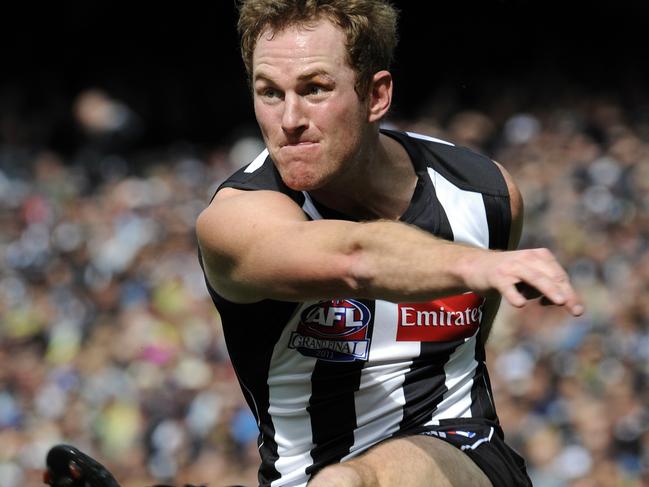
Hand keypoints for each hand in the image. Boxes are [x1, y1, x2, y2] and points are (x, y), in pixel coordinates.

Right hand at [462, 247, 583, 315]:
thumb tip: (566, 302)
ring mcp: (512, 267)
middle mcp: (528, 258)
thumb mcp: (530, 276)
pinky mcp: (497, 276)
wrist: (476, 265)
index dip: (569, 293)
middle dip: (565, 293)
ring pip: (534, 278)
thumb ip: (547, 287)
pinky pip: (508, 286)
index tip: (577, 310)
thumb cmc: (509, 274)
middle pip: (551, 277)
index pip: (559, 276)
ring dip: (548, 289)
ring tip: (559, 301)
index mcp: (540, 256)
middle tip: (576, 310)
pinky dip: (514, 294)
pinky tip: (520, 304)